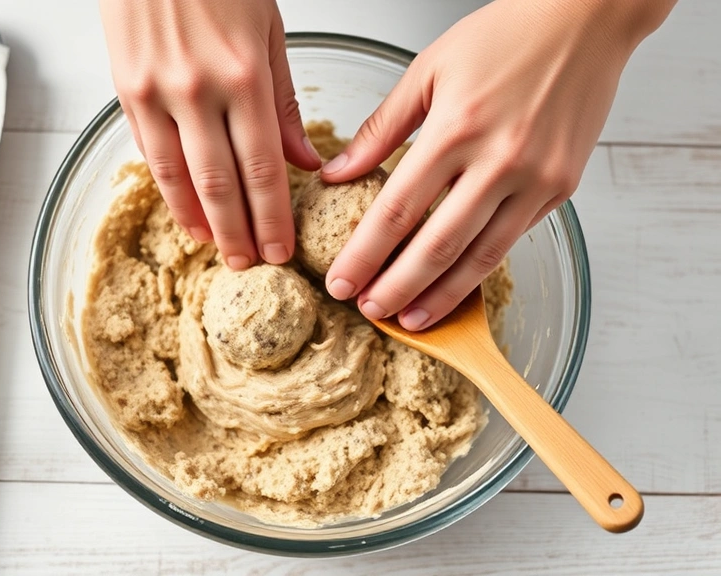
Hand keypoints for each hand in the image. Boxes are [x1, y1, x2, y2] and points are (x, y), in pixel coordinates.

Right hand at [99, 0, 320, 269]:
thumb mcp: (266, 29)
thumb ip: (285, 101)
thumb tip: (305, 161)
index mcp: (243, 73)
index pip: (263, 165)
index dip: (272, 216)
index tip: (281, 249)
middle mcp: (198, 89)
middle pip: (221, 183)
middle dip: (240, 233)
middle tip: (252, 264)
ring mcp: (156, 93)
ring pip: (180, 178)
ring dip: (202, 223)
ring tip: (220, 250)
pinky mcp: (126, 91)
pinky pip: (150, 155)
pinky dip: (170, 192)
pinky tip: (187, 213)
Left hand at [322, 0, 674, 329]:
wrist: (585, 18)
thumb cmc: (505, 35)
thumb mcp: (428, 70)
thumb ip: (381, 129)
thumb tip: (338, 173)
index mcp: (456, 128)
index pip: (396, 210)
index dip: (365, 254)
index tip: (340, 281)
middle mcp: (500, 160)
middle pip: (436, 245)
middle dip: (396, 288)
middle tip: (367, 311)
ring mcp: (536, 178)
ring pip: (480, 256)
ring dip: (441, 295)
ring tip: (409, 320)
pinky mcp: (561, 188)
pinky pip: (513, 239)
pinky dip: (480, 269)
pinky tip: (454, 286)